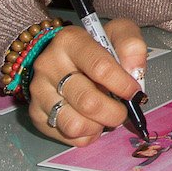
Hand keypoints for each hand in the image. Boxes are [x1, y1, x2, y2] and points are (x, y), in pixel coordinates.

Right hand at [28, 20, 146, 145]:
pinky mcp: (36, 114)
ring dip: (99, 126)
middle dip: (114, 112)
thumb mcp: (119, 33)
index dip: (122, 84)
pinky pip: (68, 137)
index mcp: (70, 41)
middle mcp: (48, 65)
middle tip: (123, 111)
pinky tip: (91, 121)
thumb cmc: (98, 47)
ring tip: (105, 116)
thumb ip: (132, 46)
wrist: (66, 57)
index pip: (99, 67)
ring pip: (74, 125)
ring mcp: (39, 92)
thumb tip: (134, 71)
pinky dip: (87, 135)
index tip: (135, 92)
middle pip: (87, 101)